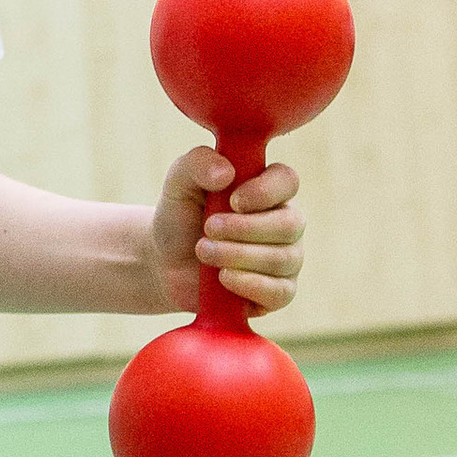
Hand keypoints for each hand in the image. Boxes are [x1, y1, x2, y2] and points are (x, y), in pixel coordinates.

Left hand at [152, 148, 304, 314]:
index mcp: (268, 189)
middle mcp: (285, 222)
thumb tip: (226, 172)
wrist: (166, 262)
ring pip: (283, 259)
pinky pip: (280, 292)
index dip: (265, 191)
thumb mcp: (178, 183)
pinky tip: (224, 278)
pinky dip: (250, 285)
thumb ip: (197, 164)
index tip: (232, 200)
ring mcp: (286, 258)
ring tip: (203, 252)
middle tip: (208, 229)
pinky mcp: (278, 292)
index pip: (287, 181)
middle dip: (244, 229)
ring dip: (238, 255)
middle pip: (290, 224)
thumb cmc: (180, 216)